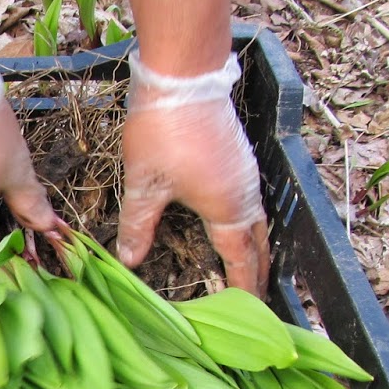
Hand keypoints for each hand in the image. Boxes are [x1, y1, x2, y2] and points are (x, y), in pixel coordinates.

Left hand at [116, 51, 268, 295]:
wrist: (184, 76)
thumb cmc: (164, 133)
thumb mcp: (144, 184)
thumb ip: (139, 226)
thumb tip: (129, 262)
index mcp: (229, 210)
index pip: (240, 261)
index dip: (243, 288)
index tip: (247, 312)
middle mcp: (246, 195)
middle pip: (258, 244)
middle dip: (256, 272)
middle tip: (253, 301)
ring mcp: (247, 173)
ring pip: (258, 221)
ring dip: (254, 247)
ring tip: (247, 268)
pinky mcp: (240, 156)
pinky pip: (251, 201)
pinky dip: (247, 223)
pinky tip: (233, 224)